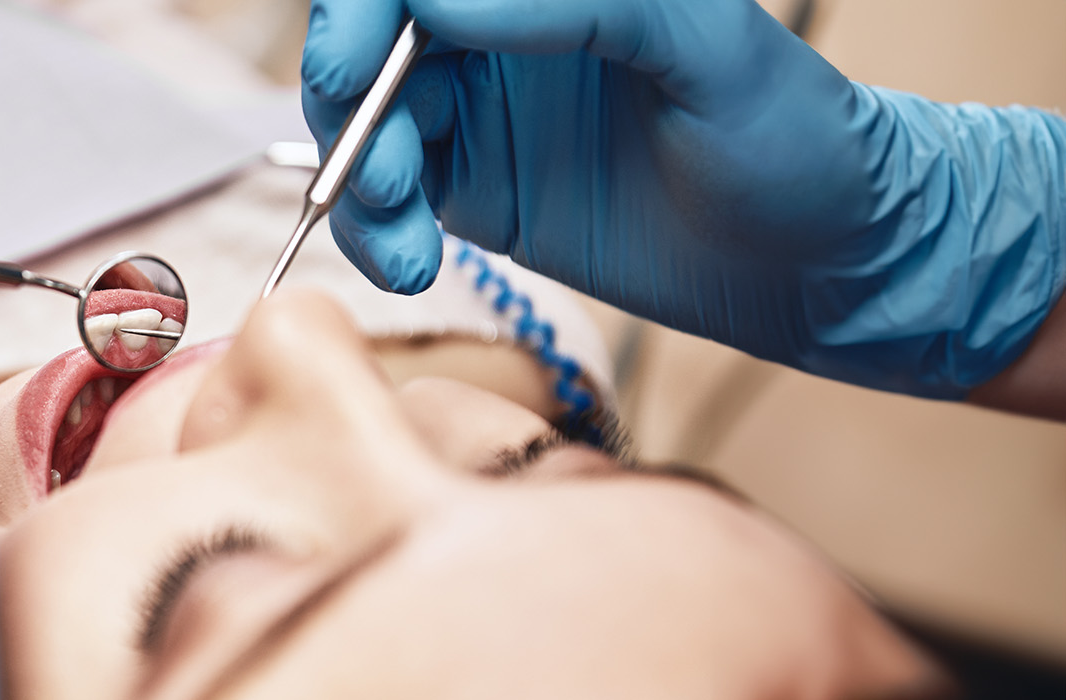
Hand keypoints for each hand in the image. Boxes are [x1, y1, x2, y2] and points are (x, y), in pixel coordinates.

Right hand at [302, 0, 1065, 397]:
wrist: (829, 266)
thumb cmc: (797, 139)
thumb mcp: (706, 48)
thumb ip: (575, 2)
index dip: (362, 11)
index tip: (353, 66)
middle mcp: (504, 30)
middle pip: (367, 40)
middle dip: (345, 102)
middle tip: (368, 172)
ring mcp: (482, 107)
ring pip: (363, 124)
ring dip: (359, 185)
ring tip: (404, 245)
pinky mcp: (475, 188)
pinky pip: (386, 200)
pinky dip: (375, 233)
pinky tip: (407, 264)